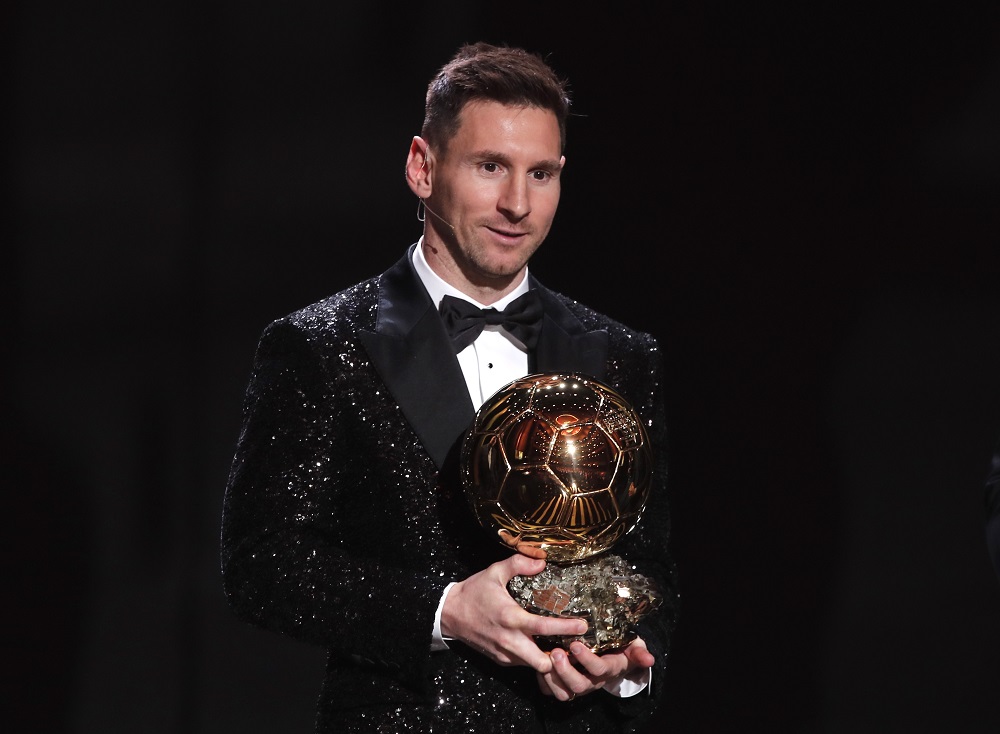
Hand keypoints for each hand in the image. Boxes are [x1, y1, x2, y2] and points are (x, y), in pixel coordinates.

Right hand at [441, 555, 588, 673]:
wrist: (449, 614)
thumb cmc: (474, 591)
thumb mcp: (494, 571)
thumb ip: (519, 564)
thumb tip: (542, 561)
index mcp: (510, 617)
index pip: (544, 627)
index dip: (566, 628)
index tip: (583, 627)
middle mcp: (509, 640)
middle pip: (543, 662)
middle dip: (559, 658)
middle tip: (571, 646)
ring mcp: (504, 653)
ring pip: (533, 667)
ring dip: (547, 660)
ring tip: (559, 647)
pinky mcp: (500, 660)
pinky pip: (522, 664)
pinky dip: (532, 659)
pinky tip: (538, 646)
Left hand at [537, 637, 654, 701]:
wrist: (613, 658)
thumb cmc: (621, 649)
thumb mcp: (633, 648)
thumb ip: (639, 653)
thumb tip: (650, 659)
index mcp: (608, 670)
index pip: (598, 669)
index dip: (586, 660)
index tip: (575, 644)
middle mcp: (592, 681)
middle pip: (578, 685)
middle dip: (565, 671)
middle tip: (556, 652)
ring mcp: (578, 684)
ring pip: (564, 693)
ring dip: (552, 678)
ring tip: (545, 658)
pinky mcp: (564, 685)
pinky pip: (550, 692)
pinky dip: (542, 682)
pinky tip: (538, 665)